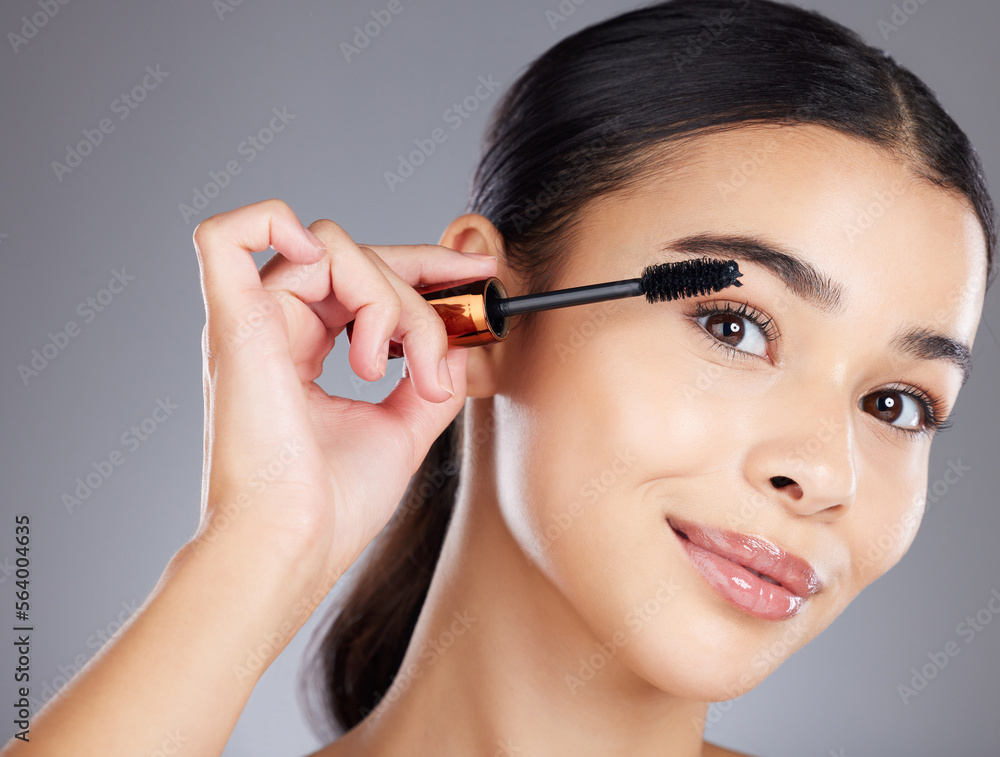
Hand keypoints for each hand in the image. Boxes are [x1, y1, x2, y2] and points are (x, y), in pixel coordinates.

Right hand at [191, 198, 496, 586]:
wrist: (294, 546)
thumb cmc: (332, 507)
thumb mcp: (402, 431)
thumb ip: (427, 381)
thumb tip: (456, 346)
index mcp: (300, 350)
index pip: (364, 279)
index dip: (425, 265)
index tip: (480, 271)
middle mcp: (273, 329)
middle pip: (357, 258)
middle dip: (420, 292)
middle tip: (438, 358)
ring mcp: (250, 321)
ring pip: (332, 249)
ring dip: (385, 298)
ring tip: (384, 368)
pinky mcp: (233, 321)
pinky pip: (229, 235)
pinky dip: (276, 224)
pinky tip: (324, 269)